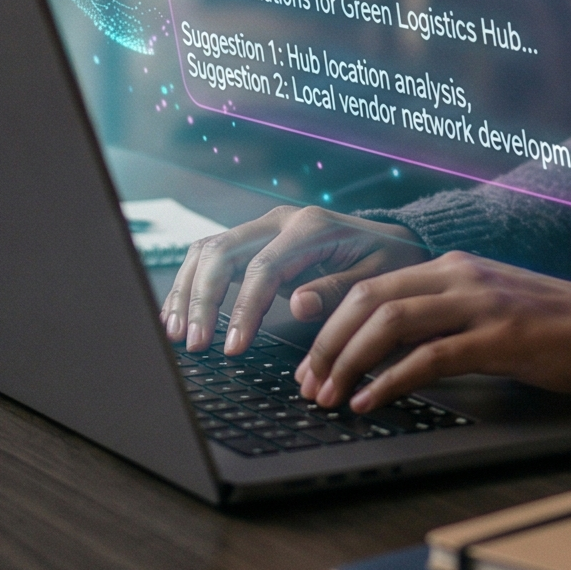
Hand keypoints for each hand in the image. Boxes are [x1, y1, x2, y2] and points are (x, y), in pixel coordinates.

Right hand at [163, 205, 428, 355]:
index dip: (243, 309)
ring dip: (188, 291)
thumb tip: (298, 304)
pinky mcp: (255, 242)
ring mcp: (264, 228)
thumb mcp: (378, 278)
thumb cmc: (389, 262)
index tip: (233, 348)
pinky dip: (192, 285)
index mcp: (311, 228)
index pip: (263, 267)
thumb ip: (337, 290)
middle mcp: (280, 221)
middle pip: (222, 252)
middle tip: (196, 345)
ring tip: (177, 333)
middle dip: (203, 300)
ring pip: (208, 251)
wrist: (393, 240)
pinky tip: (179, 315)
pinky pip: (213, 257)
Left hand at [293, 251, 570, 413]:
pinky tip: (371, 401)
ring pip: (391, 322)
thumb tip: (380, 352)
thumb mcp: (486, 310)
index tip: (309, 362)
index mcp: (451, 267)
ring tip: (330, 397)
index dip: (330, 324)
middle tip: (308, 384)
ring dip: (349, 361)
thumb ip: (439, 318)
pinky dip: (390, 381)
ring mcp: (481, 303)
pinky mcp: (501, 337)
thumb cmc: (550, 328)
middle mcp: (460, 276)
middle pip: (369, 299)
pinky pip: (430, 357)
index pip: (371, 286)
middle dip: (328, 343)